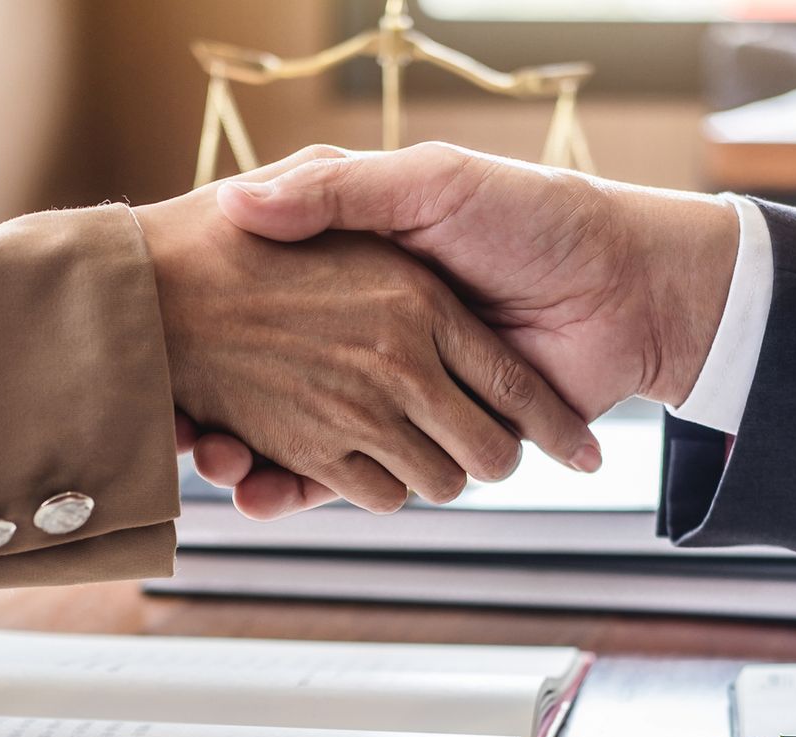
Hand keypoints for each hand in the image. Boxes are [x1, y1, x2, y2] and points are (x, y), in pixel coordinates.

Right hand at [190, 143, 738, 516]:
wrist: (627, 282)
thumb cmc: (532, 216)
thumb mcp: (429, 182)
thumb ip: (342, 191)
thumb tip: (239, 203)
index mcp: (373, 290)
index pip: (276, 320)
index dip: (222, 343)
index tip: (168, 349)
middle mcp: (384, 352)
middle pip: (285, 396)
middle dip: (231, 411)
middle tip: (180, 417)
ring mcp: (409, 406)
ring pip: (311, 446)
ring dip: (265, 456)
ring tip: (211, 448)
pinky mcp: (442, 451)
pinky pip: (359, 486)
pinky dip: (305, 494)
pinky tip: (253, 483)